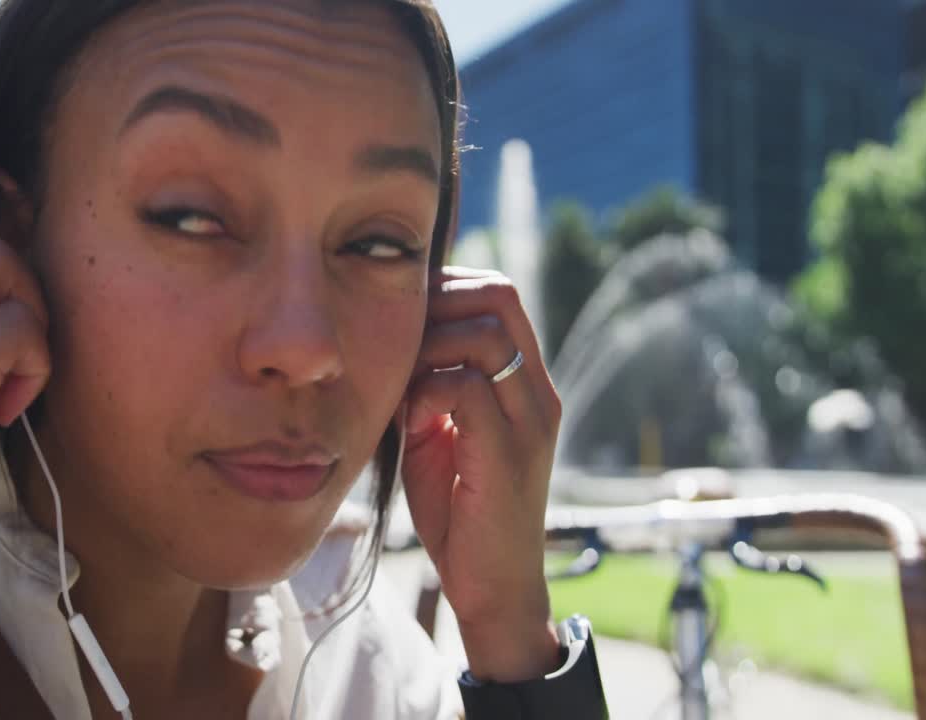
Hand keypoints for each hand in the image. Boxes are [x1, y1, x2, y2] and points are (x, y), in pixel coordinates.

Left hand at [400, 266, 560, 681]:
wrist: (493, 587)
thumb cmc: (459, 513)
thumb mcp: (438, 434)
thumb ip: (427, 386)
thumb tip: (388, 341)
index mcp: (523, 382)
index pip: (498, 295)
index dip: (445, 290)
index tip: (399, 319)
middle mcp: (536, 392)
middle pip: (499, 297)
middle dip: (437, 303)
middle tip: (396, 340)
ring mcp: (529, 420)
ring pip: (485, 335)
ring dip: (429, 348)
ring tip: (403, 385)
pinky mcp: (509, 453)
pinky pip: (468, 388)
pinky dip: (427, 392)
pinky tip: (410, 422)